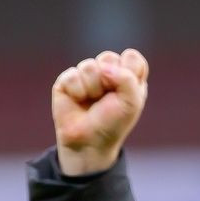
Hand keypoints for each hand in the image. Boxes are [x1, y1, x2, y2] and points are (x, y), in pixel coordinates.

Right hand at [52, 49, 148, 177]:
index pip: (131, 57)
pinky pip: (72, 75)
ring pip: (89, 66)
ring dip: (93, 88)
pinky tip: (78, 101)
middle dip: (109, 81)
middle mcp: (107, 72)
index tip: (126, 94)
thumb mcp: (132, 102)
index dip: (129, 74)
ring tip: (92, 102)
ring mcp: (86, 75)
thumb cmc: (113, 123)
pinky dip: (77, 91)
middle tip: (107, 99)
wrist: (90, 142)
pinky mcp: (67, 81)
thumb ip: (128, 78)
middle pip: (109, 57)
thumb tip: (103, 67)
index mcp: (126, 75)